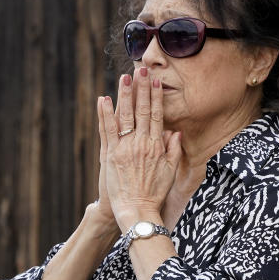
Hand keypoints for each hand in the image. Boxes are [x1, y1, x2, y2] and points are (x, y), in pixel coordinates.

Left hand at [98, 67, 181, 231]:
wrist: (136, 209)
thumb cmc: (154, 192)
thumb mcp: (170, 171)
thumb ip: (173, 150)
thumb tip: (175, 132)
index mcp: (156, 146)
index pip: (158, 115)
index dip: (156, 96)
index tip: (155, 81)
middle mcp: (141, 143)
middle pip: (142, 110)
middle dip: (141, 88)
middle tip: (141, 69)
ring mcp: (124, 148)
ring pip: (124, 116)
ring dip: (124, 95)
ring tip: (124, 77)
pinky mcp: (110, 155)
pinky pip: (107, 130)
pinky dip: (104, 114)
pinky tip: (103, 99)